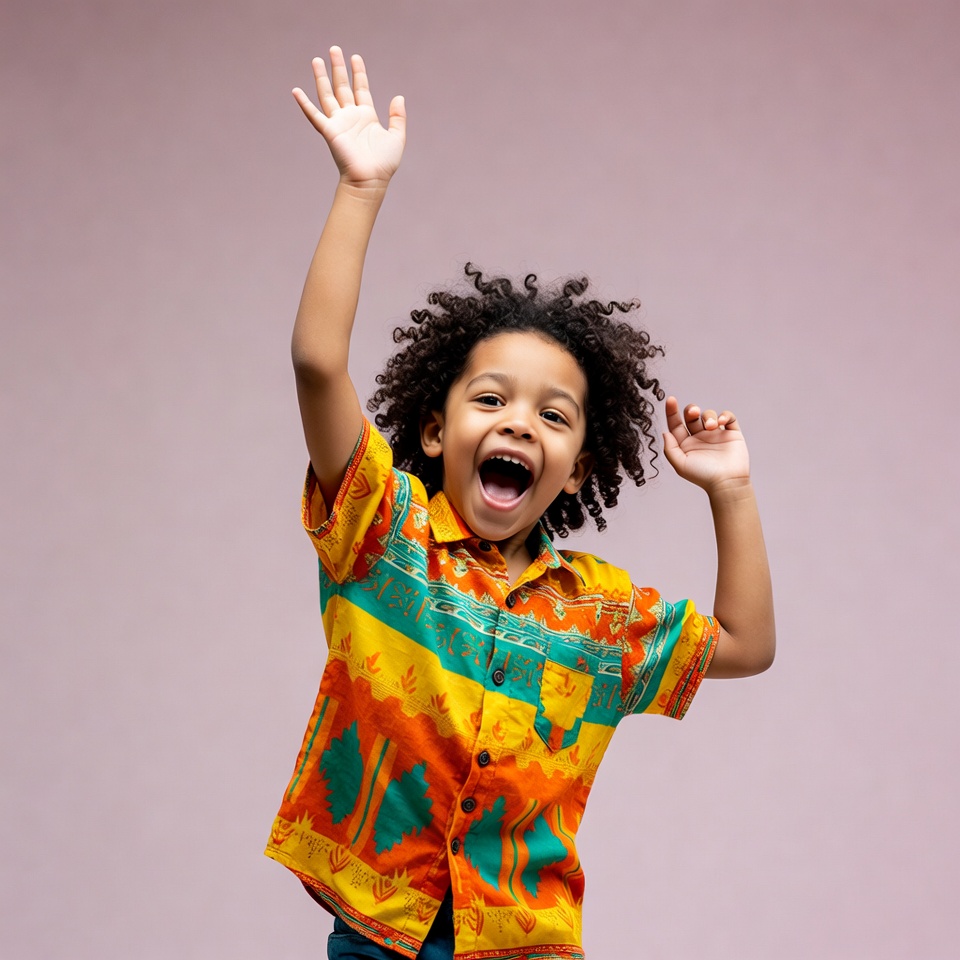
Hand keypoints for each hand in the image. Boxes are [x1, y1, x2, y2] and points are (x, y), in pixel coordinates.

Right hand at [293, 47, 405, 189]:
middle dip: (339, 68)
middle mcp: (351, 117)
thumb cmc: (384, 164)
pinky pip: (314, 116)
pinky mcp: (330, 132)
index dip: (359, 73)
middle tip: (334, 49)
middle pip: (342, 87)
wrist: (371, 181)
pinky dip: (305, 104)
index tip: (355, 57)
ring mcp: (339, 123)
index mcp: (367, 116)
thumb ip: (398, 117)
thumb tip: (398, 96)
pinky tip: (296, 91)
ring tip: (317, 59)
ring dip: (322, 77)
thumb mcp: (397, 137)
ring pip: (328, 95)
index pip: (361, 88)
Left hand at [662, 396, 749, 493]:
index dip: (672, 411)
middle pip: (692, 416)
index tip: (670, 399)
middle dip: (691, 409)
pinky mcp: (731, 434)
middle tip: (693, 413)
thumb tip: (665, 432)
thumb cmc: (703, 476)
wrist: (727, 482)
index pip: (676, 424)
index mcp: (685, 443)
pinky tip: (721, 423)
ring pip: (709, 415)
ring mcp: (715, 435)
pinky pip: (728, 417)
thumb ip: (670, 448)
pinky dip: (724, 416)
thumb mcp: (680, 464)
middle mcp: (699, 437)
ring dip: (708, 416)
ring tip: (711, 426)